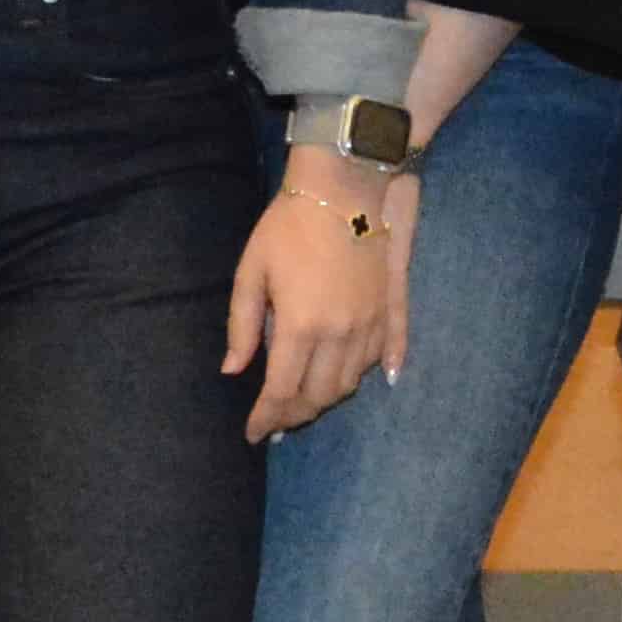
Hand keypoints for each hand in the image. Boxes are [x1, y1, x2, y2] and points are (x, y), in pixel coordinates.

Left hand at [222, 158, 406, 440]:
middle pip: (320, 395)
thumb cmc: (290, 224)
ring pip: (351, 381)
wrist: (345, 185)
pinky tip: (378, 382)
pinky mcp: (390, 307)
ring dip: (328, 398)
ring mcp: (370, 323)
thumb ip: (243, 325)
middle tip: (277, 420)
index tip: (254, 435)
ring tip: (307, 401)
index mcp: (300, 326)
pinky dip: (378, 372)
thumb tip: (232, 370)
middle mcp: (340, 334)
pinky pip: (388, 351)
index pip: (282, 391)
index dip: (266, 418)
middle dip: (295, 415)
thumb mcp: (252, 270)